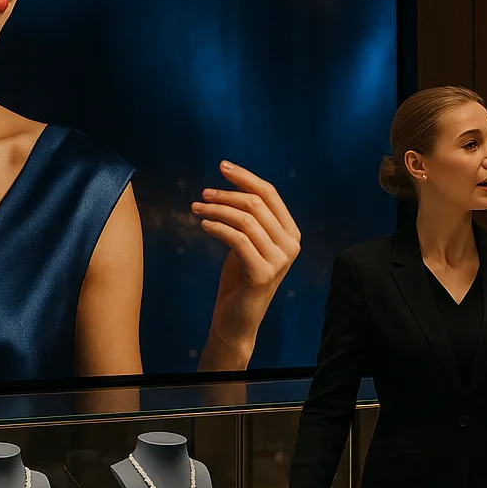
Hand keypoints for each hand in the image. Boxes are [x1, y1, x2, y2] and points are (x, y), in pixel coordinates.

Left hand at [193, 161, 301, 369]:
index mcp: (290, 233)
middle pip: (257, 203)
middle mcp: (291, 245)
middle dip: (226, 194)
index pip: (270, 194)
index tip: (222, 166)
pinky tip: (203, 225)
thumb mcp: (245, 243)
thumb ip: (248, 219)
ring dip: (217, 210)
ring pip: (246, 219)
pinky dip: (218, 227)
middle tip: (202, 194)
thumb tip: (232, 187)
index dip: (245, 177)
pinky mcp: (263, 274)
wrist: (236, 321)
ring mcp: (280, 260)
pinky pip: (238, 239)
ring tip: (196, 209)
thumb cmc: (238, 280)